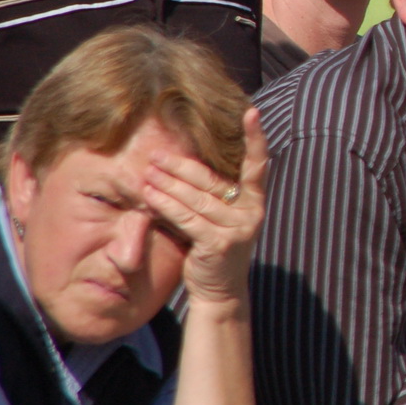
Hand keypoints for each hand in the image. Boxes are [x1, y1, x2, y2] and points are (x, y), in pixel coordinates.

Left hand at [142, 108, 267, 306]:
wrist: (219, 292)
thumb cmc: (214, 249)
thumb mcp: (219, 219)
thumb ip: (210, 195)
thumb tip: (180, 166)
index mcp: (255, 202)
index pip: (258, 165)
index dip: (256, 138)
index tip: (252, 112)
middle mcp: (251, 212)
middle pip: (211, 181)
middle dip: (181, 166)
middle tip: (156, 154)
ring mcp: (237, 228)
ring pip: (196, 199)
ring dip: (168, 184)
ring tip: (147, 172)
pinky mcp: (219, 243)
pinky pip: (187, 218)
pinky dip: (166, 206)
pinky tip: (149, 196)